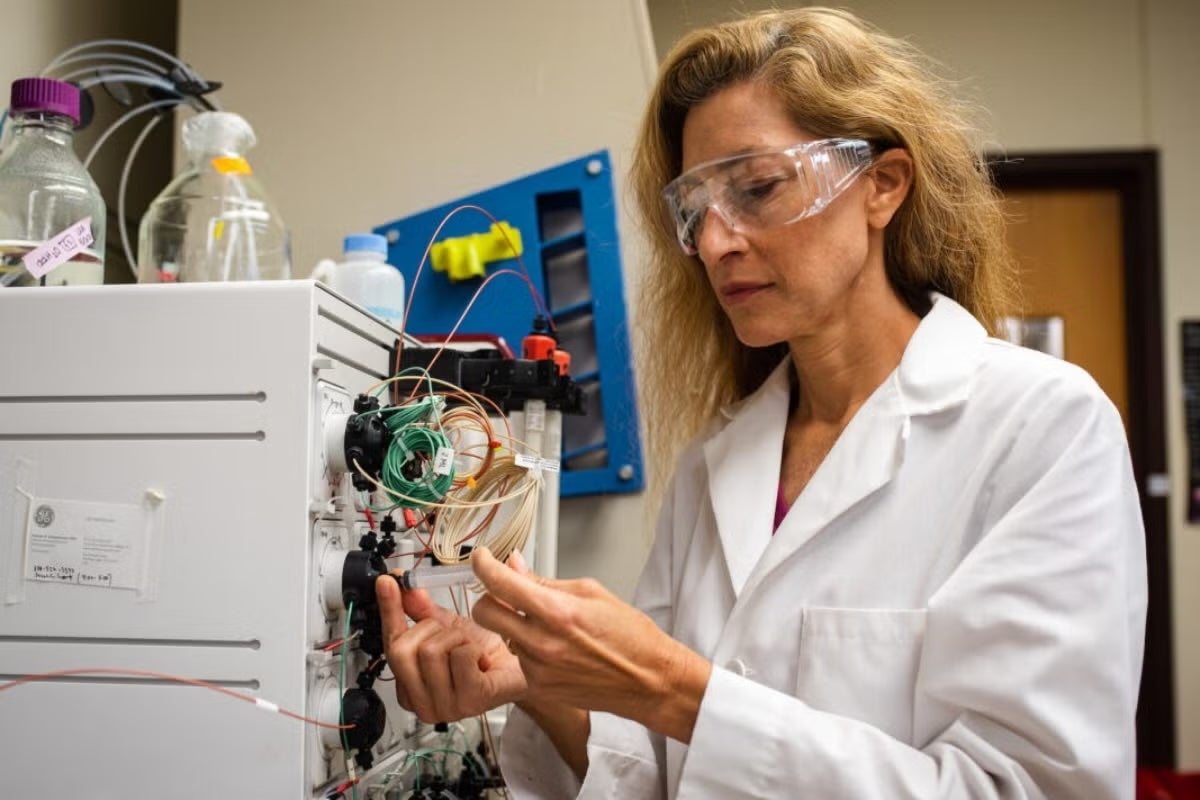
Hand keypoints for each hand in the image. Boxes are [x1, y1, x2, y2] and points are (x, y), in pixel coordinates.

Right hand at [376, 570, 525, 722]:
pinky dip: (474, 647)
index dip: (389, 610)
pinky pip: (460, 656)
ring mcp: (445, 707)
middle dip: (428, 629)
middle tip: (450, 635)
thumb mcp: (446, 628)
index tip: (387, 582)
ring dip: (456, 638)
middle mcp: (422, 704)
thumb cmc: (482, 656)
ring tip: (469, 648)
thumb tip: (402, 586)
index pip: (389, 644)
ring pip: (431, 651)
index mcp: (409, 689)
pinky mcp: (471, 700)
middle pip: (401, 651)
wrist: (517, 671)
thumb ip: (420, 610)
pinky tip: (481, 659)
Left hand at [470, 548, 711, 742]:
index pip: (500, 582)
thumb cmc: (630, 635)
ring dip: (514, 625)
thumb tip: (515, 566)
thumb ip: (545, 580)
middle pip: (484, 613)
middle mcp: (542, 643)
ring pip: (502, 637)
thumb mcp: (591, 592)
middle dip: (489, 598)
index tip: (481, 558)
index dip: (483, 564)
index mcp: (556, 611)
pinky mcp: (539, 688)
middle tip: (505, 592)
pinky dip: (528, 648)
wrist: (649, 680)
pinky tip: (555, 647)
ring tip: (548, 626)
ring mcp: (538, 669)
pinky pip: (518, 659)